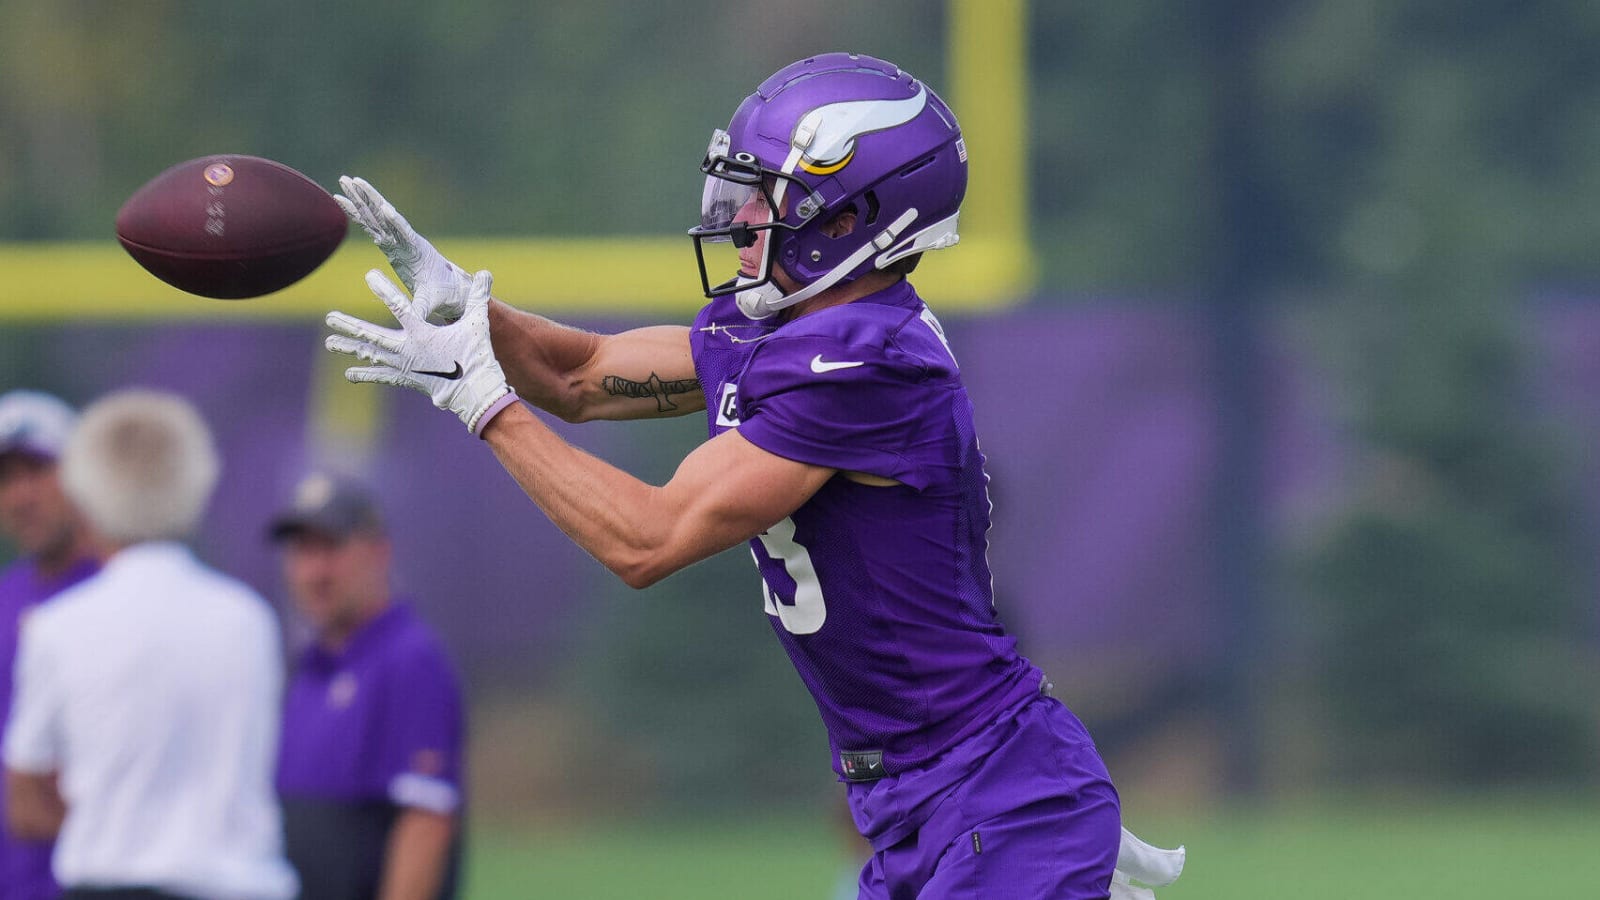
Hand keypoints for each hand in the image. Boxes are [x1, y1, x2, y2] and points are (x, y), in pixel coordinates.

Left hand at [326, 269, 517, 434]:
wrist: (475, 391)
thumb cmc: (476, 356)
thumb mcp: (477, 324)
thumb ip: (478, 297)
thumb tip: (486, 273)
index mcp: (422, 334)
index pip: (399, 307)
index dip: (384, 291)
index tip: (369, 276)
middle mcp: (407, 350)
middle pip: (372, 336)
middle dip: (350, 326)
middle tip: (329, 317)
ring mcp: (404, 365)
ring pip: (372, 355)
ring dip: (350, 348)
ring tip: (330, 343)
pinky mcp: (406, 378)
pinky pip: (382, 376)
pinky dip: (366, 374)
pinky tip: (348, 374)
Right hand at [336, 176, 472, 322]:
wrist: (451, 290)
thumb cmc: (443, 296)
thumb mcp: (431, 304)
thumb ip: (421, 309)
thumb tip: (415, 320)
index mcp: (416, 251)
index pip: (403, 232)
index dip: (395, 221)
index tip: (386, 207)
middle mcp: (406, 240)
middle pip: (385, 215)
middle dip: (369, 198)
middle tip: (352, 180)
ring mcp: (397, 240)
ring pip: (376, 215)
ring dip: (360, 198)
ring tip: (344, 179)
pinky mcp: (390, 244)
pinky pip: (371, 225)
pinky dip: (357, 213)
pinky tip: (342, 201)